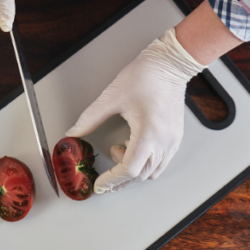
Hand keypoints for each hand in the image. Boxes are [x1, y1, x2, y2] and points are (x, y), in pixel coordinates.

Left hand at [66, 28, 204, 193]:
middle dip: (120, 181)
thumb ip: (90, 119)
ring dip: (134, 172)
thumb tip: (73, 133)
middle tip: (104, 182)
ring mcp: (172, 141)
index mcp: (148, 132)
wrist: (170, 64)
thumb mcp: (111, 97)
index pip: (129, 169)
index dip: (112, 180)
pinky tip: (133, 147)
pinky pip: (161, 162)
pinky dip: (145, 163)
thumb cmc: (146, 76)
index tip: (100, 185)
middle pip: (140, 176)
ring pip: (153, 172)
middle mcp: (163, 141)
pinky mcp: (176, 137)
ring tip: (119, 152)